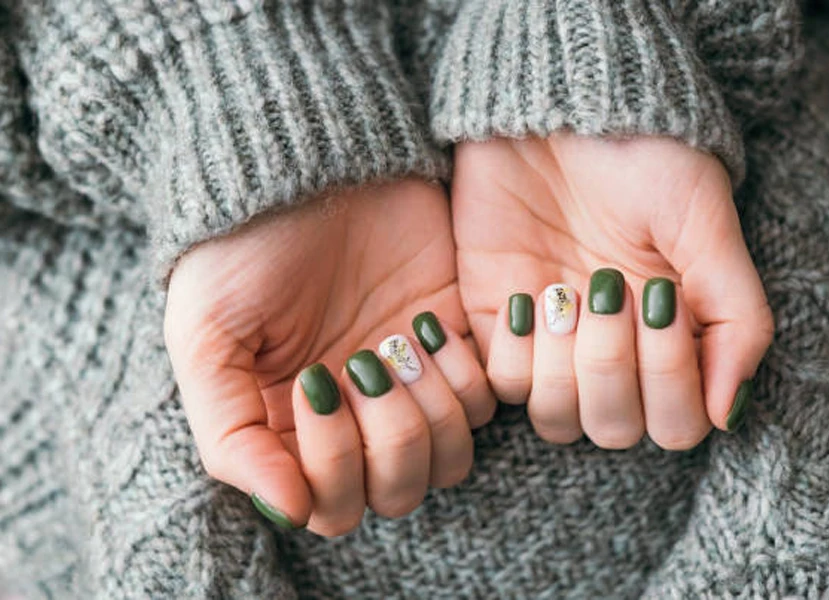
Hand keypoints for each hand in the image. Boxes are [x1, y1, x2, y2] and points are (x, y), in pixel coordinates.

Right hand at [164, 180, 493, 535]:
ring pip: (451, 457)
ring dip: (430, 412)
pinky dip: (464, 374)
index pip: (332, 505)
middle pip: (399, 490)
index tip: (314, 384)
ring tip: (397, 347)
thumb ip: (231, 437)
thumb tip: (290, 511)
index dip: (333, 466)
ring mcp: (409, 381)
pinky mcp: (455, 341)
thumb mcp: (205, 339)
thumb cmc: (242, 250)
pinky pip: (486, 400)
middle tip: (362, 366)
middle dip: (390, 442)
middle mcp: (356, 416)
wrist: (307, 166)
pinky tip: (430, 325)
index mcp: (294, 428)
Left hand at [452, 134, 773, 448]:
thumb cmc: (642, 158)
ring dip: (564, 365)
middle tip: (610, 291)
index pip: (677, 425)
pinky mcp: (497, 324)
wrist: (559, 109)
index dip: (669, 380)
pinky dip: (516, 350)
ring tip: (566, 293)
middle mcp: (613, 351)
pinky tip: (527, 294)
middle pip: (613, 430)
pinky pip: (501, 383)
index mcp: (671, 337)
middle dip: (612, 369)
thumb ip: (735, 321)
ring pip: (555, 419)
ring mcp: (553, 343)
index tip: (661, 298)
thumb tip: (728, 415)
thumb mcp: (708, 227)